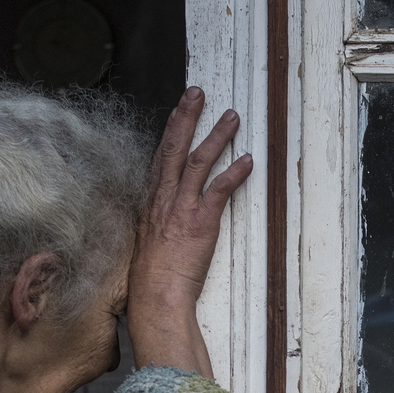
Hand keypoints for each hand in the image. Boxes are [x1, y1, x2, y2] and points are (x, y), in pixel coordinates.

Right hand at [126, 87, 252, 378]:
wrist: (155, 299)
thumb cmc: (150, 281)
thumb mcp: (146, 246)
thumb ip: (156, 226)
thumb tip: (164, 222)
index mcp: (149, 205)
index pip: (159, 159)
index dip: (169, 131)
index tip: (177, 110)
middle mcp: (162, 201)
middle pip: (173, 149)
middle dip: (186, 118)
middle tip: (197, 93)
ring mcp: (180, 210)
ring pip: (197, 162)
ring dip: (216, 136)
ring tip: (231, 117)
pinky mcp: (199, 222)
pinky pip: (218, 190)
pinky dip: (234, 173)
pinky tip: (247, 160)